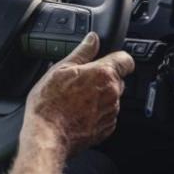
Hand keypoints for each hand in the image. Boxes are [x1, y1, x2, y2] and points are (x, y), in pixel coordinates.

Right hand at [21, 32, 134, 157]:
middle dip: (104, 79)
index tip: (109, 60)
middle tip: (82, 82)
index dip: (118, 58)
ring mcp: (111, 112)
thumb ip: (82, 52)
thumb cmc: (50, 103)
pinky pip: (107, 115)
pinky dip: (97, 113)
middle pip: (117, 80)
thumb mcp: (61, 69)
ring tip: (76, 100)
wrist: (47, 135)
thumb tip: (92, 39)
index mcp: (103, 74)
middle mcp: (112, 93)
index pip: (126, 60)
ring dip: (100, 97)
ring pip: (112, 98)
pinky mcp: (106, 129)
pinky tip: (79, 113)